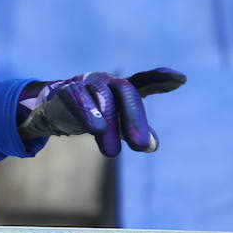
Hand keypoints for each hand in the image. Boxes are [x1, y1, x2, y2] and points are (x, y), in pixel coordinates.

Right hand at [18, 68, 185, 156]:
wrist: (51, 111)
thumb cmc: (92, 115)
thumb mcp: (116, 125)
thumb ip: (136, 132)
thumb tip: (153, 145)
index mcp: (121, 88)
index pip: (143, 81)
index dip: (161, 78)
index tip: (181, 80)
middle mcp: (106, 81)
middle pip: (126, 91)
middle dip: (135, 118)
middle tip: (142, 146)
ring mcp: (86, 83)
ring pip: (103, 97)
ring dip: (110, 123)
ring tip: (113, 153)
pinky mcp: (66, 90)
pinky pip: (77, 96)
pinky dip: (87, 111)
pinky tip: (96, 128)